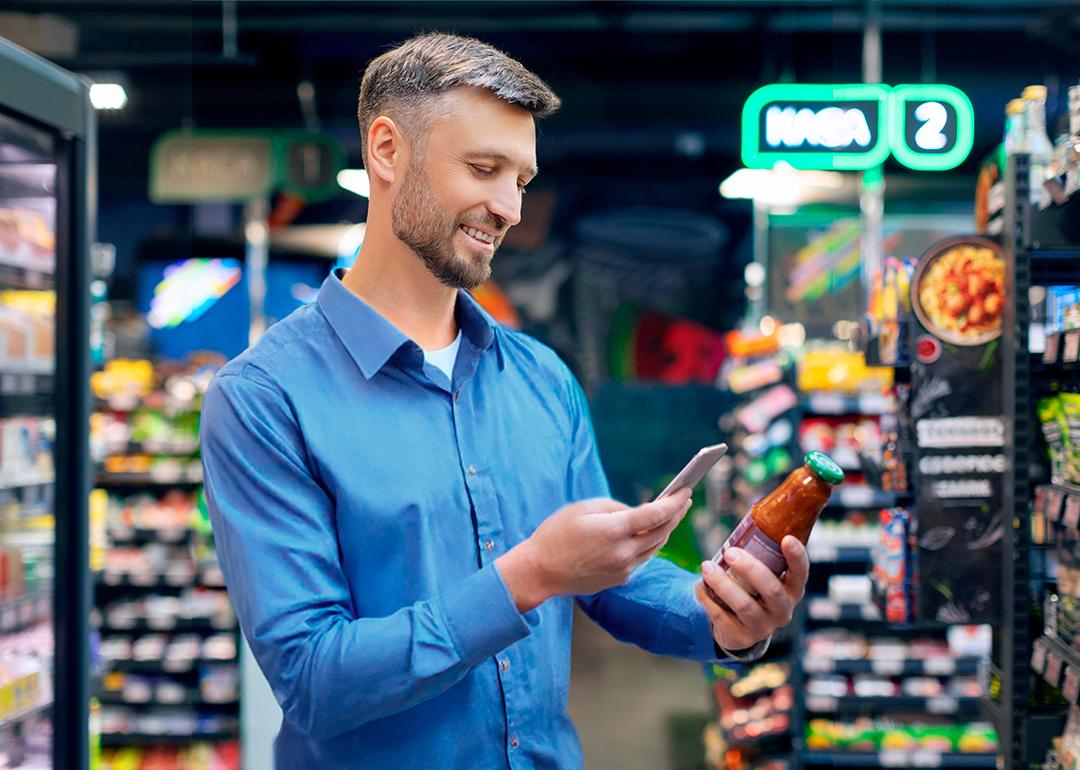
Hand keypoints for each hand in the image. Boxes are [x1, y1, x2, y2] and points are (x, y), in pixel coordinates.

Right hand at [496, 489, 692, 611]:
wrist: (540, 571)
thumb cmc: (556, 534)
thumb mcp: (583, 508)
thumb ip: (615, 507)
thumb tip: (637, 513)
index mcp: (614, 530)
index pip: (657, 514)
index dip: (675, 501)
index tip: (687, 491)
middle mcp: (623, 553)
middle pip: (662, 532)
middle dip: (676, 515)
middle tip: (684, 500)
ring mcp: (623, 569)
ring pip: (655, 548)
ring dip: (665, 531)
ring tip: (670, 516)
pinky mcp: (619, 579)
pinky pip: (641, 559)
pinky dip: (648, 545)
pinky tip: (648, 535)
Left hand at [694, 536, 808, 651]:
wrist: (740, 629)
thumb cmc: (751, 590)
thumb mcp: (762, 576)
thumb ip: (759, 556)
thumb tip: (747, 521)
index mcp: (791, 590)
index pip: (800, 574)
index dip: (796, 557)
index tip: (786, 538)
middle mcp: (782, 610)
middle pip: (771, 589)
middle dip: (749, 568)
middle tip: (729, 551)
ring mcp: (763, 627)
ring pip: (744, 605)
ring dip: (722, 583)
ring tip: (705, 566)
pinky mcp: (742, 638)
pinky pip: (722, 618)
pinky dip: (707, 599)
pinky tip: (698, 586)